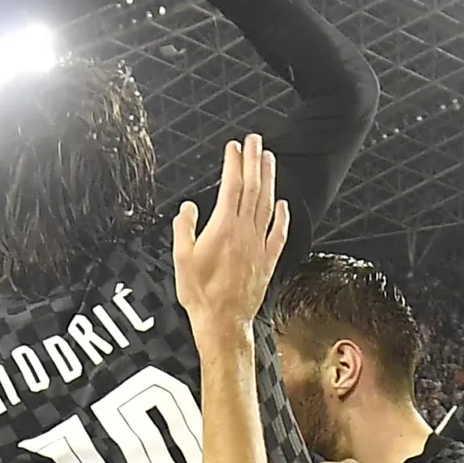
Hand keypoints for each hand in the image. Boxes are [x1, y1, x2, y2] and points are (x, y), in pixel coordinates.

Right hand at [171, 135, 289, 352]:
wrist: (223, 321)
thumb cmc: (200, 294)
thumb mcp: (181, 259)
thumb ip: (184, 229)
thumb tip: (187, 208)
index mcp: (223, 228)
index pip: (231, 187)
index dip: (234, 164)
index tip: (234, 147)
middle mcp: (245, 232)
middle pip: (252, 189)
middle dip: (254, 161)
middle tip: (256, 141)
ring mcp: (259, 245)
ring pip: (267, 205)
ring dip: (269, 180)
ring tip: (269, 160)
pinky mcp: (267, 260)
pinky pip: (278, 233)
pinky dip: (282, 216)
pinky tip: (283, 204)